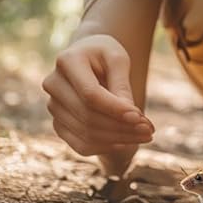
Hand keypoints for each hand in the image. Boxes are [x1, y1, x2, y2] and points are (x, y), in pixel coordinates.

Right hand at [42, 35, 153, 169]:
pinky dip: (106, 147)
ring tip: (145, 135)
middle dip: (122, 127)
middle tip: (149, 130)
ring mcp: (53, 106)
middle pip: (88, 116)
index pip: (90, 94)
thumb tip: (131, 117)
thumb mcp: (118, 59)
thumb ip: (122, 85)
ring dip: (118, 139)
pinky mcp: (58, 123)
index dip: (115, 109)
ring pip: (86, 133)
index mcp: (68, 61)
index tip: (140, 117)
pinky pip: (81, 144)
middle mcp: (54, 84)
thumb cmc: (105, 55)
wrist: (87, 58)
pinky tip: (127, 142)